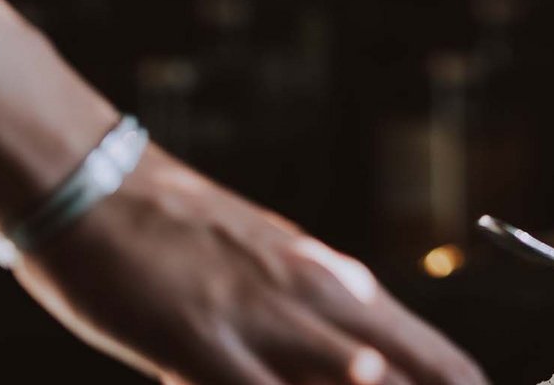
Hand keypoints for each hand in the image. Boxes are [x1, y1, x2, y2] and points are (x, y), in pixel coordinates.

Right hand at [13, 147, 484, 384]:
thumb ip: (313, 323)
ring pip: (355, 381)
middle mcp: (320, 300)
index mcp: (340, 283)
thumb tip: (360, 365)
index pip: (431, 355)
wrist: (96, 188)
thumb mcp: (270, 271)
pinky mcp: (206, 345)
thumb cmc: (178, 234)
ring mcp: (267, 323)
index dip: (458, 383)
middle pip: (412, 374)